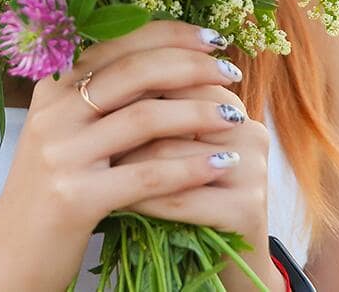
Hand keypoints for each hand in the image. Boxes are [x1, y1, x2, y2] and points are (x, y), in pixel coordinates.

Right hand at [0, 20, 244, 289]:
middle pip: (134, 72)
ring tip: (234, 117)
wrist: (11, 253)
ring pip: (144, 119)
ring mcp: (61, 154)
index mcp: (52, 87)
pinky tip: (220, 164)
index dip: (170, 35)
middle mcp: (53, 112)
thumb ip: (103, 98)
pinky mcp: (75, 197)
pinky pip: (146, 174)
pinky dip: (190, 167)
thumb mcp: (66, 132)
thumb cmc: (52, 188)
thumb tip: (172, 62)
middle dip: (192, 67)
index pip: (118, 43)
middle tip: (232, 73)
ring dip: (199, 113)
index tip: (213, 39)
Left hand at [110, 84, 283, 290]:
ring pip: (168, 153)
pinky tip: (117, 202)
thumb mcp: (174, 149)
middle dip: (123, 123)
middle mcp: (249, 130)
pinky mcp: (248, 208)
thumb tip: (92, 76)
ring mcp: (253, 169)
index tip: (91, 99)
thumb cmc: (188, 199)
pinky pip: (179, 196)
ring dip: (124, 164)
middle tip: (85, 133)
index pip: (176, 76)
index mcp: (233, 106)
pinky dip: (143, 200)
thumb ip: (153, 111)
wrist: (224, 263)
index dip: (131, 87)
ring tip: (95, 168)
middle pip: (171, 110)